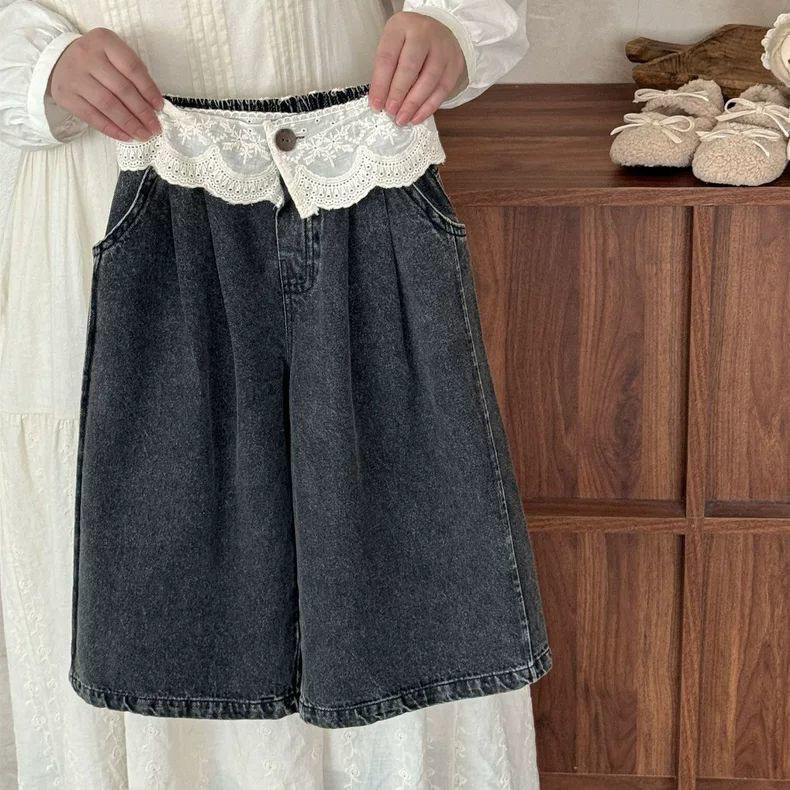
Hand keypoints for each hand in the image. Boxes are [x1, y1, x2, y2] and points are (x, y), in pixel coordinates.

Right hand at [48, 27, 163, 142]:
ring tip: (143, 135)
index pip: (132, 68)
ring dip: (129, 123)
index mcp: (104, 41)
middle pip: (121, 89)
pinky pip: (92, 116)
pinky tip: (126, 136)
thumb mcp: (115, 56)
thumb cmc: (97, 61)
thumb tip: (153, 106)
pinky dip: (111, 129)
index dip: (149, 90)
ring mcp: (74, 76)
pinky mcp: (66, 95)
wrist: (60, 60)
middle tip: (155, 127)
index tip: (160, 108)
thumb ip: (134, 75)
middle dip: (142, 112)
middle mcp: (87, 56)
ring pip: (107, 104)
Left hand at [368, 11, 466, 125]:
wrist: (437, 32)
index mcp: (401, 26)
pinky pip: (442, 90)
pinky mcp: (454, 64)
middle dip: (398, 94)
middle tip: (390, 112)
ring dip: (413, 104)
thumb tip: (380, 102)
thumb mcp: (392, 46)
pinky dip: (428, 107)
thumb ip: (386, 71)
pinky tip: (417, 117)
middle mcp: (424, 33)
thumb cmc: (408, 43)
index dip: (380, 84)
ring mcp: (442, 48)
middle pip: (410, 67)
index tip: (375, 105)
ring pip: (429, 80)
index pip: (388, 57)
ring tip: (402, 119)